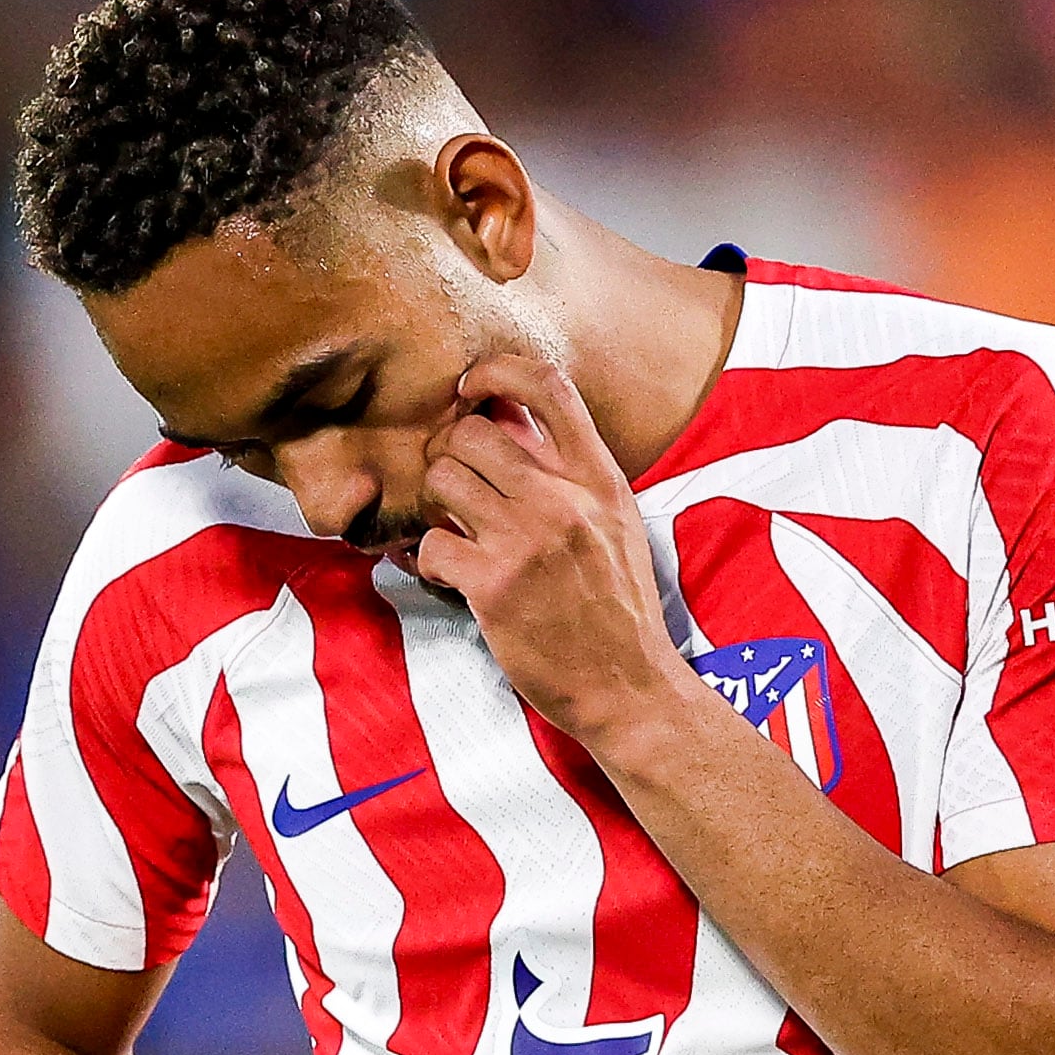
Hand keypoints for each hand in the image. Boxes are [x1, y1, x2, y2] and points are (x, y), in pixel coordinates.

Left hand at [416, 350, 693, 749]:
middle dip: (447, 455)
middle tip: (451, 487)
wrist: (628, 684)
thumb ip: (570, 475)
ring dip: (432, 505)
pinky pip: (429, 545)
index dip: (495, 370)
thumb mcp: (613, 523)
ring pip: (442, 481)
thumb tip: (510, 423)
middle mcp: (564, 498)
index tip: (469, 388)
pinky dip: (426, 560)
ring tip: (450, 529)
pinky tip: (447, 574)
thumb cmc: (615, 606)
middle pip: (472, 432)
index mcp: (598, 476)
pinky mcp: (494, 585)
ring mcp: (528, 540)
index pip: (547, 384)